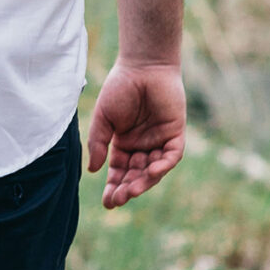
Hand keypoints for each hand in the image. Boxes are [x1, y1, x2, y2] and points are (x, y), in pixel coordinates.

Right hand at [87, 59, 185, 207]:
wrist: (142, 67)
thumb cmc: (120, 89)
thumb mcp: (103, 119)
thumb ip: (99, 143)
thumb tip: (93, 170)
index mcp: (124, 143)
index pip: (119, 171)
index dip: (114, 187)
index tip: (107, 202)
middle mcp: (143, 146)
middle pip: (136, 174)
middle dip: (127, 188)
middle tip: (118, 199)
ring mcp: (159, 141)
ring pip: (154, 170)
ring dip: (144, 181)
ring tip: (132, 191)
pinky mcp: (175, 134)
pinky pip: (171, 155)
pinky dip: (163, 165)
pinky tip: (152, 171)